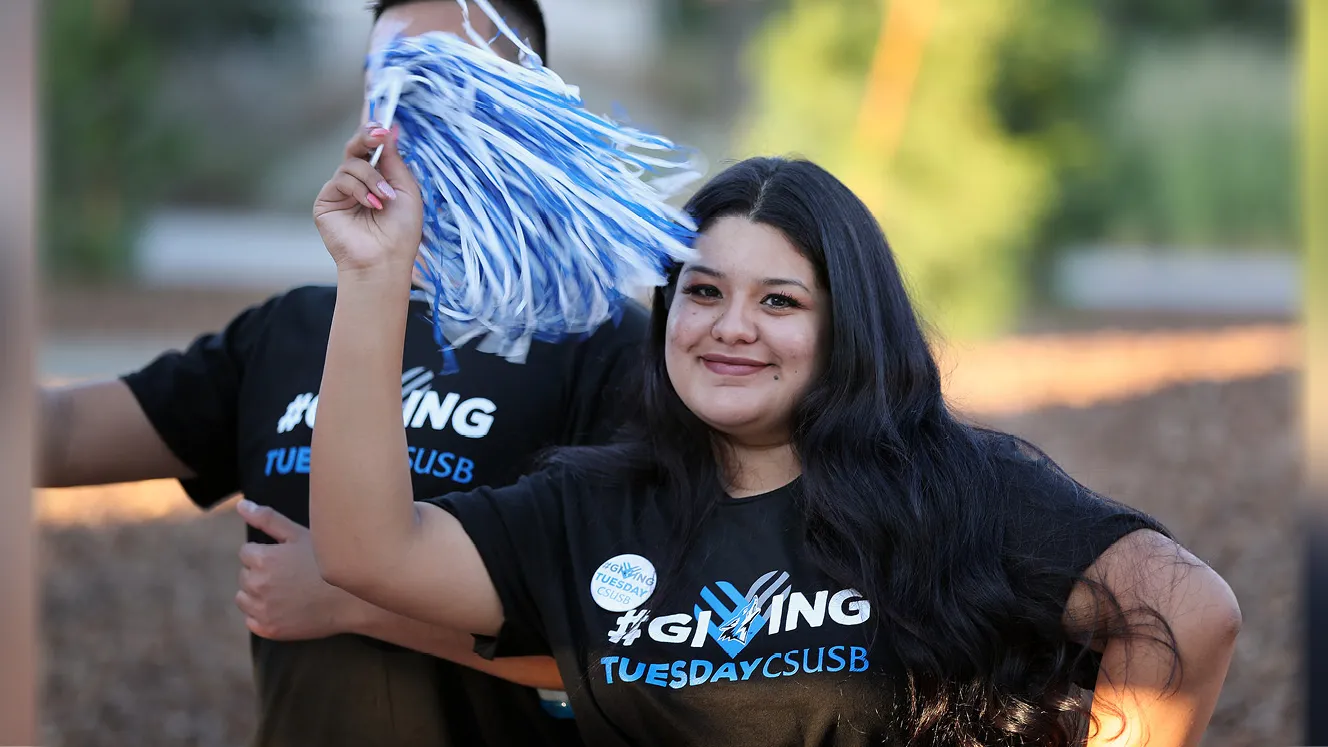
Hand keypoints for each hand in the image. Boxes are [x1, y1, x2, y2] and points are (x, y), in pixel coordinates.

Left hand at [235, 499, 369, 639]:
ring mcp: (262, 610)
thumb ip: (267, 518)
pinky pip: (251, 620)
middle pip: (244, 575)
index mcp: (262, 559)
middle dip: (261, 572)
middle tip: (290, 574)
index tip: (287, 557)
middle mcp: (257, 585)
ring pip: (243, 598)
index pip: (246, 552)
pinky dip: (262, 614)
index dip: (267, 552)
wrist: (351, 600)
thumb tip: (240, 505)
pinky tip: (285, 607)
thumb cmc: (327, 562)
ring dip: (257, 593)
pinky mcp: (268, 630)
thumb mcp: (300, 533)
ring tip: (286, 591)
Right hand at [313, 123, 423, 275]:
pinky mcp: (326, 200)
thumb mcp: (405, 188)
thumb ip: (394, 159)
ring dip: (372, 178)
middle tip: (380, 133)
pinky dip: (359, 188)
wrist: (385, 259)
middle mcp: (358, 180)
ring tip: (385, 198)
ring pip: (351, 163)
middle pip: (357, 146)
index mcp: (379, 176)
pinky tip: (371, 204)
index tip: (381, 111)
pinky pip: (341, 179)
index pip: (373, 146)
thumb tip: (389, 129)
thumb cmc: (402, 230)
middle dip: (368, 136)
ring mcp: (341, 190)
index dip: (374, 127)